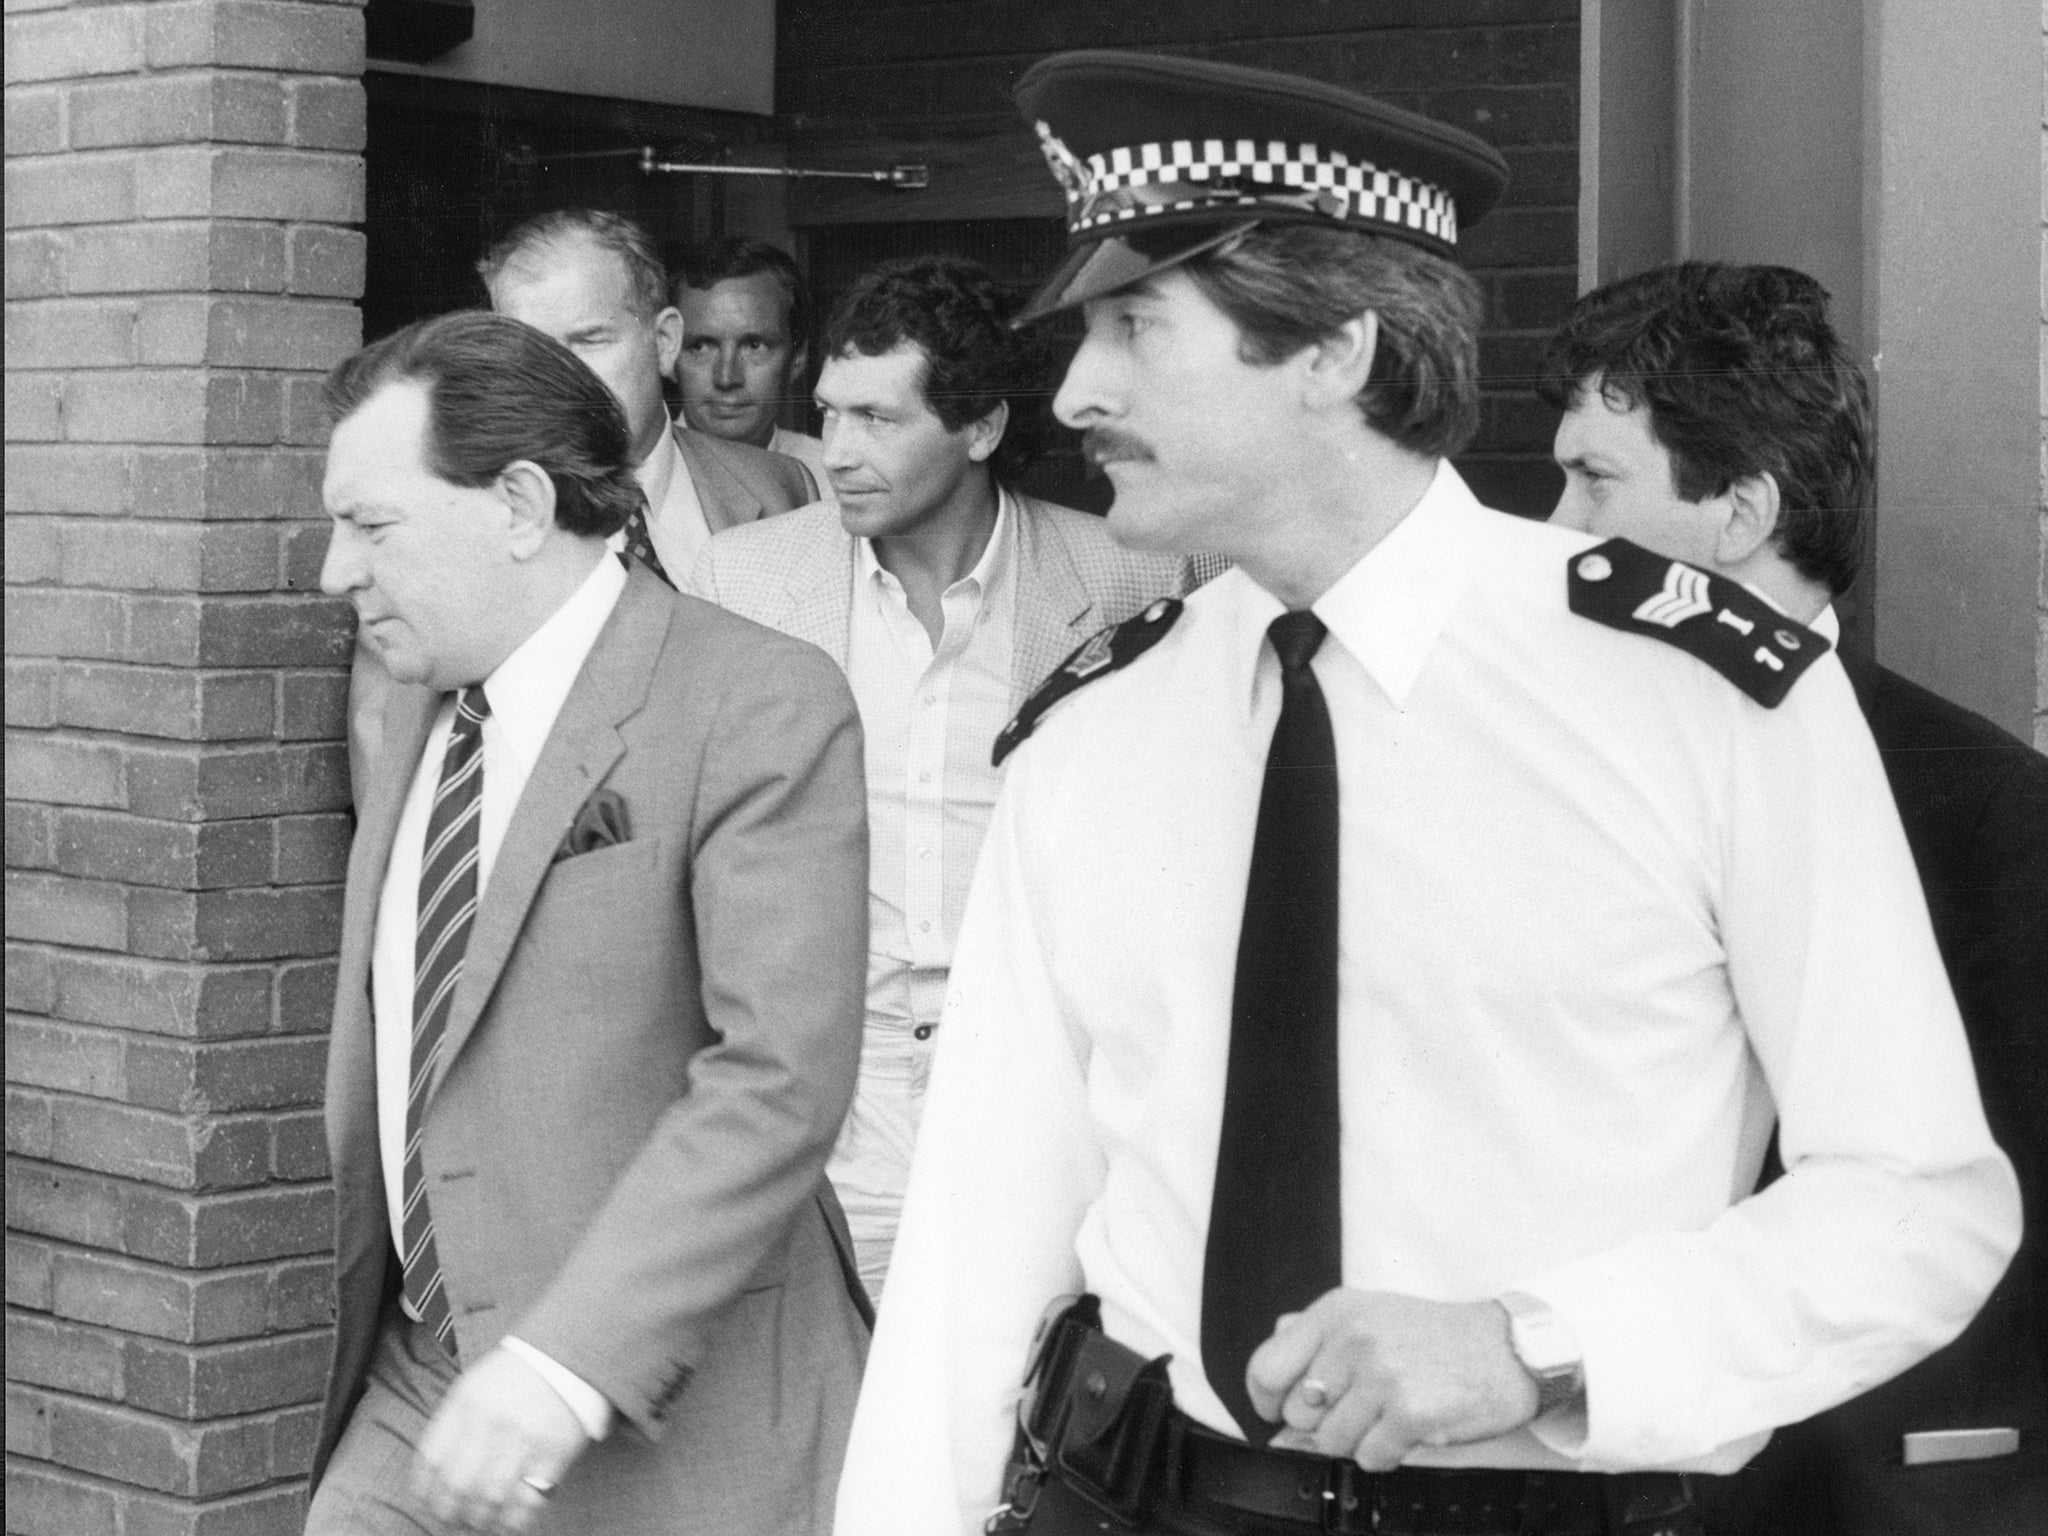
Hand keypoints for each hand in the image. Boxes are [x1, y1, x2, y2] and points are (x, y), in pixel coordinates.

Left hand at [413, 1346, 591, 1533]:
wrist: (569, 1356)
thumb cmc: (514, 1376)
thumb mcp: (473, 1386)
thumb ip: (451, 1425)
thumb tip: (430, 1478)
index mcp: (468, 1401)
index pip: (432, 1458)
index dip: (424, 1491)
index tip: (426, 1504)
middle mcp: (493, 1420)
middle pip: (458, 1484)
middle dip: (448, 1512)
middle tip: (450, 1520)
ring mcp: (526, 1438)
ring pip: (490, 1498)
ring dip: (478, 1520)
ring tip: (476, 1523)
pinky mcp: (555, 1453)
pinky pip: (528, 1500)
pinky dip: (512, 1520)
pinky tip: (505, 1522)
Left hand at [1245, 1289, 1538, 1469]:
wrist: (1509, 1349)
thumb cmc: (1436, 1337)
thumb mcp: (1369, 1314)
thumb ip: (1314, 1337)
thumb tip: (1269, 1379)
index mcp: (1335, 1311)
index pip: (1267, 1367)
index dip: (1267, 1400)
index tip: (1278, 1411)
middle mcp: (1353, 1338)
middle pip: (1298, 1414)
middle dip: (1326, 1421)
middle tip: (1363, 1407)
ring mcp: (1382, 1375)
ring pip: (1332, 1441)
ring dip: (1359, 1439)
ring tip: (1389, 1414)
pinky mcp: (1410, 1412)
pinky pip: (1369, 1457)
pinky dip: (1386, 1453)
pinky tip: (1407, 1429)